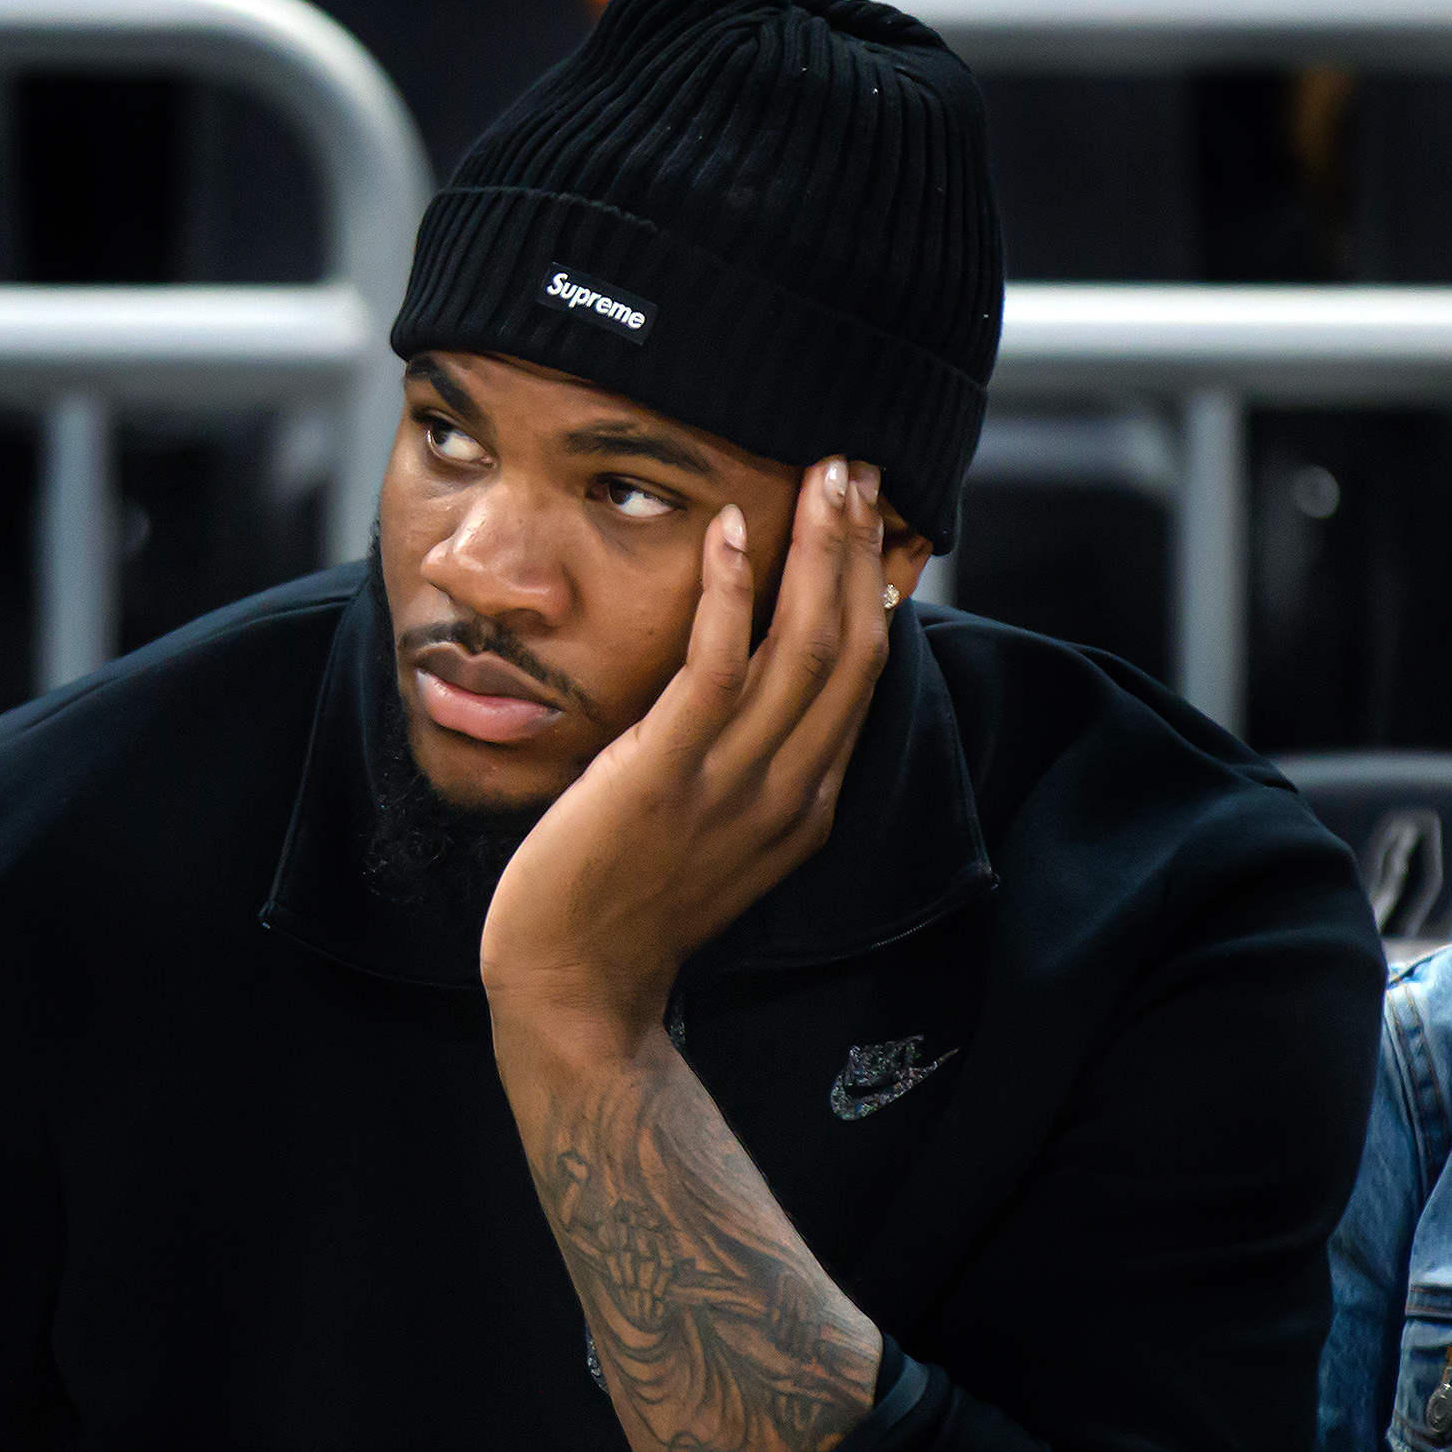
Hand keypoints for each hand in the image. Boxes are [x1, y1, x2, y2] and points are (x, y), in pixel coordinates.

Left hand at [480, 456, 891, 1066]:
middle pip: (851, 647)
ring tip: (821, 474)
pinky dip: (728, 593)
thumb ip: (747, 762)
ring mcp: (730, 784)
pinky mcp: (663, 775)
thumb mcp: (713, 828)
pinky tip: (728, 530)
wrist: (572, 984)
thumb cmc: (625, 900)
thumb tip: (744, 677)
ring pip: (801, 647)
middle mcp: (787, 790)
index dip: (878, 590)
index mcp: (806, 801)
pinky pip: (713, 668)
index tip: (878, 519)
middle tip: (857, 467)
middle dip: (860, 550)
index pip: (865, 675)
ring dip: (815, 551)